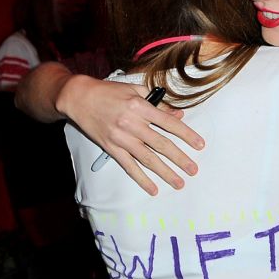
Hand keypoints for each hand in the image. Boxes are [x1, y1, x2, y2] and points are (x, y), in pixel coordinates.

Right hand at [58, 75, 205, 195]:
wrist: (78, 97)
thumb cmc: (108, 91)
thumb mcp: (134, 90)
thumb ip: (157, 103)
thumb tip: (177, 114)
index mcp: (140, 106)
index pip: (170, 123)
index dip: (187, 135)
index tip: (200, 145)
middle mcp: (132, 123)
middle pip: (162, 144)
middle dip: (180, 159)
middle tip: (193, 170)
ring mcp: (121, 138)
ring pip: (148, 158)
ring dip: (165, 172)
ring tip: (179, 182)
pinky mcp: (110, 148)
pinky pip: (129, 166)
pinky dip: (141, 179)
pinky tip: (153, 188)